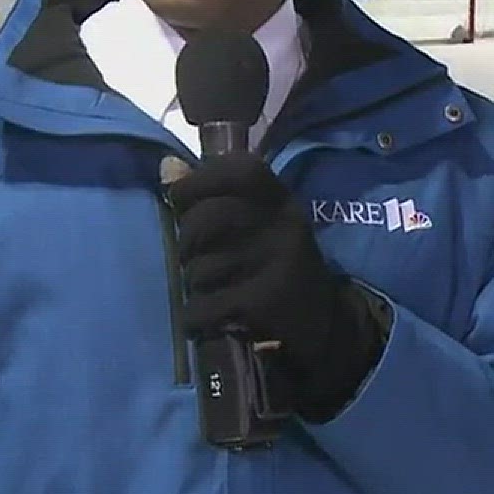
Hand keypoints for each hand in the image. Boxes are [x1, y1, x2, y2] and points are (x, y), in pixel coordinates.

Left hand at [164, 154, 385, 420]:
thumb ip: (214, 194)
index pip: (233, 170)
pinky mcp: (265, 303)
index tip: (183, 202)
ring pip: (198, 270)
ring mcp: (276, 263)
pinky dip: (196, 318)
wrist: (326, 324)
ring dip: (193, 286)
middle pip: (204, 221)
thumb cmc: (276, 264)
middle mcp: (282, 224)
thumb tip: (167, 169)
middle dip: (187, 244)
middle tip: (194, 258)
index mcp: (280, 199)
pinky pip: (202, 308)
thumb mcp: (259, 221)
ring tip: (213, 291)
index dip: (195, 184)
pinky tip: (209, 319)